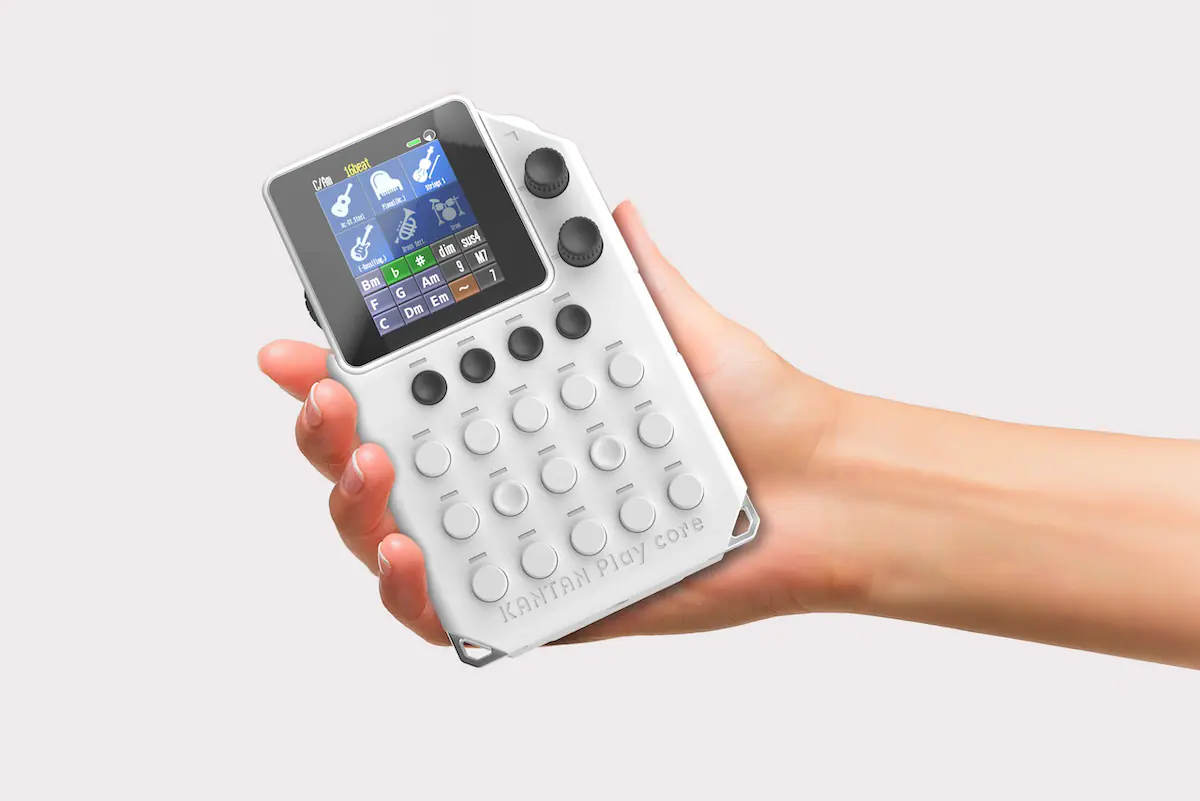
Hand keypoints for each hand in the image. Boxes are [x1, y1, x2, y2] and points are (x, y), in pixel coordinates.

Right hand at [259, 201, 851, 646]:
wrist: (822, 494)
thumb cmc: (754, 419)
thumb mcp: (678, 330)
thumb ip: (631, 272)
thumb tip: (610, 207)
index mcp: (520, 405)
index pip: (408, 388)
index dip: (339, 369)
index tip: (297, 347)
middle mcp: (505, 471)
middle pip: (376, 462)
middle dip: (326, 433)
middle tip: (331, 404)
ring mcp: (516, 536)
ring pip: (393, 537)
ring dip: (354, 507)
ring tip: (374, 469)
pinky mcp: (542, 600)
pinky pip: (453, 615)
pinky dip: (413, 593)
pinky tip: (412, 555)